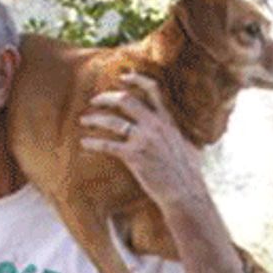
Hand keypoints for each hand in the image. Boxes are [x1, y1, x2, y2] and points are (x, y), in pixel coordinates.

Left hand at [79, 71, 204, 211]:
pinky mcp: (135, 156)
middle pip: (125, 100)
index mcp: (168, 121)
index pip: (153, 90)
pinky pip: (108, 145)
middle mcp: (156, 126)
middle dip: (106, 97)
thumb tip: (177, 133)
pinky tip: (84, 143)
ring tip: (84, 120)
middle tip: (95, 101)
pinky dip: (93, 143)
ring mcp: (144, 140)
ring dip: (94, 118)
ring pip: (112, 120)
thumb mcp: (188, 148)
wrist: (187, 195)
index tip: (122, 77)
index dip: (136, 79)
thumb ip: (178, 136)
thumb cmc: (188, 177)